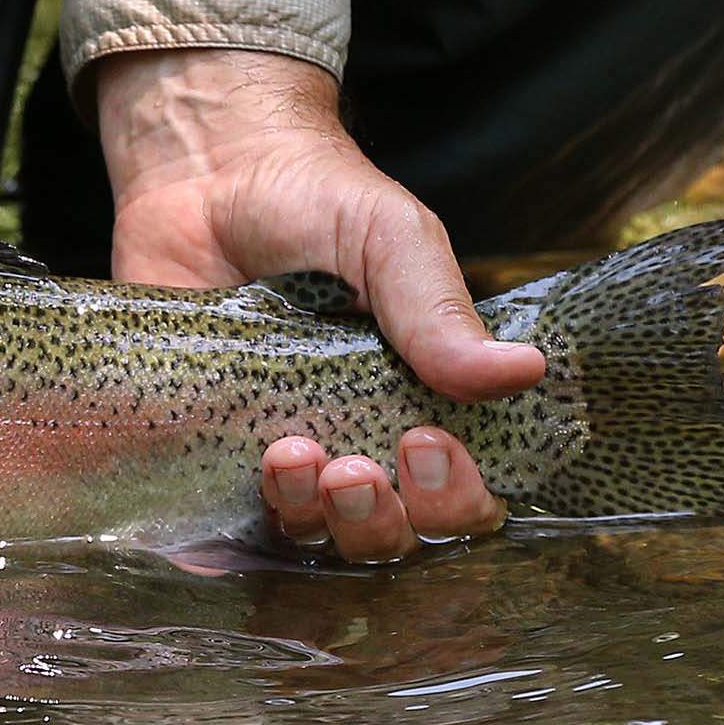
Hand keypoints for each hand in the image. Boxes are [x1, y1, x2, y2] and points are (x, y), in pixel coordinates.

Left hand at [96, 48, 537, 559]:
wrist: (204, 174)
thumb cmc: (315, 202)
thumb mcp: (392, 240)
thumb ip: (442, 310)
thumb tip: (523, 371)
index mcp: (418, 407)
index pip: (459, 500)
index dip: (453, 498)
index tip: (425, 443)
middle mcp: (353, 446)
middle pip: (386, 541)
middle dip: (378, 522)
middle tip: (351, 467)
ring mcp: (274, 460)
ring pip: (304, 543)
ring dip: (306, 519)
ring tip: (289, 454)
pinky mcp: (200, 459)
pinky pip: (212, 538)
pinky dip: (215, 551)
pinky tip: (217, 520)